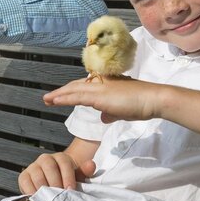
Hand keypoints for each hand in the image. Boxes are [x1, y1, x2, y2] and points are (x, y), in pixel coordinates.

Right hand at [18, 151, 95, 194]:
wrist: (54, 185)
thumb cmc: (68, 182)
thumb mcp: (78, 177)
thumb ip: (85, 172)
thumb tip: (91, 164)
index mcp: (61, 158)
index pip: (64, 163)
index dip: (68, 177)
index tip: (70, 190)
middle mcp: (45, 159)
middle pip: (49, 167)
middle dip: (55, 183)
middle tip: (59, 197)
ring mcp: (33, 167)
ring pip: (37, 175)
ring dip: (43, 189)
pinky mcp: (24, 176)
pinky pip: (25, 182)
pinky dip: (30, 191)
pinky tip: (37, 200)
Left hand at [44, 77, 159, 123]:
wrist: (153, 99)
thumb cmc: (142, 104)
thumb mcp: (123, 110)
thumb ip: (112, 112)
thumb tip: (104, 117)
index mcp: (107, 84)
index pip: (85, 87)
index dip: (72, 91)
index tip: (62, 96)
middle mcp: (101, 83)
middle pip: (76, 86)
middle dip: (61, 92)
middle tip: (48, 98)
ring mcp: (100, 88)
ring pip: (73, 90)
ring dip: (58, 95)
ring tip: (47, 100)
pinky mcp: (99, 96)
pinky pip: (77, 96)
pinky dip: (64, 98)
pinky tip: (55, 101)